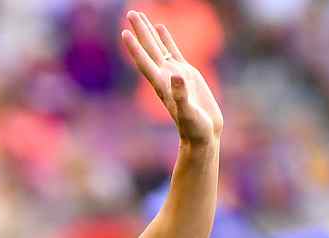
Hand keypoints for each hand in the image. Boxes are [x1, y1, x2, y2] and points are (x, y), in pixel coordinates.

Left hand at [121, 10, 222, 147]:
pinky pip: (174, 51)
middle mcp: (165, 76)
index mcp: (162, 84)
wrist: (203, 135)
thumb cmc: (194, 128)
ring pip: (158, 47)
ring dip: (149, 32)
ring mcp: (175, 73)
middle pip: (148, 49)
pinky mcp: (187, 73)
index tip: (124, 32)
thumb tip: (176, 76)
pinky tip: (161, 27)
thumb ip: (181, 95)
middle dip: (139, 31)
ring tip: (141, 15)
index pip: (145, 62)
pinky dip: (166, 39)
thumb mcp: (188, 112)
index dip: (134, 48)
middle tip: (130, 12)